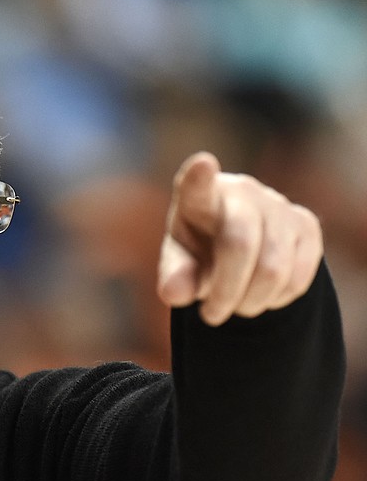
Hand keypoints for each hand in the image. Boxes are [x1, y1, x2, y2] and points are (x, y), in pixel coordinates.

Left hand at [157, 152, 322, 325]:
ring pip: (273, 268)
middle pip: (240, 244)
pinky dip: (277, 299)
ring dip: (250, 301)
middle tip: (210, 317)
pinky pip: (299, 276)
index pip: (197, 186)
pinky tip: (261, 294)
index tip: (203, 164)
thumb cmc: (200, 252)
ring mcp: (278, 205)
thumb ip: (174, 277)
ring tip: (235, 306)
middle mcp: (241, 192)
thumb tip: (173, 293)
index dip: (200, 177)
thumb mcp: (180, 264)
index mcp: (199, 197)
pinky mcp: (307, 225)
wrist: (241, 249)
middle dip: (225, 291)